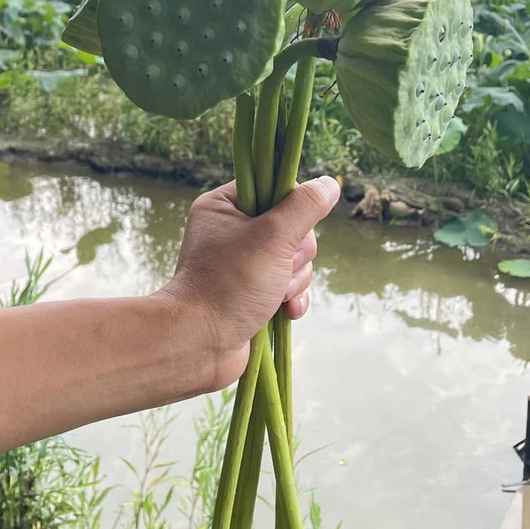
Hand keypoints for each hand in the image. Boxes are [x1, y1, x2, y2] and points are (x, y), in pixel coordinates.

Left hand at [158, 177, 340, 389]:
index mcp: (224, 206)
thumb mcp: (273, 236)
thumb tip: (330, 184)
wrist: (200, 344)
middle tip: (282, 267)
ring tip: (278, 295)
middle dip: (296, 254)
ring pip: (293, 259)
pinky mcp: (251, 292)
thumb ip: (305, 207)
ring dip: (294, 279)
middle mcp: (231, 231)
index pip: (273, 189)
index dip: (292, 209)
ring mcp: (242, 264)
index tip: (290, 229)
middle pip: (291, 227)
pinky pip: (287, 285)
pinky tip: (286, 311)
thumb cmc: (231, 283)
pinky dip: (291, 298)